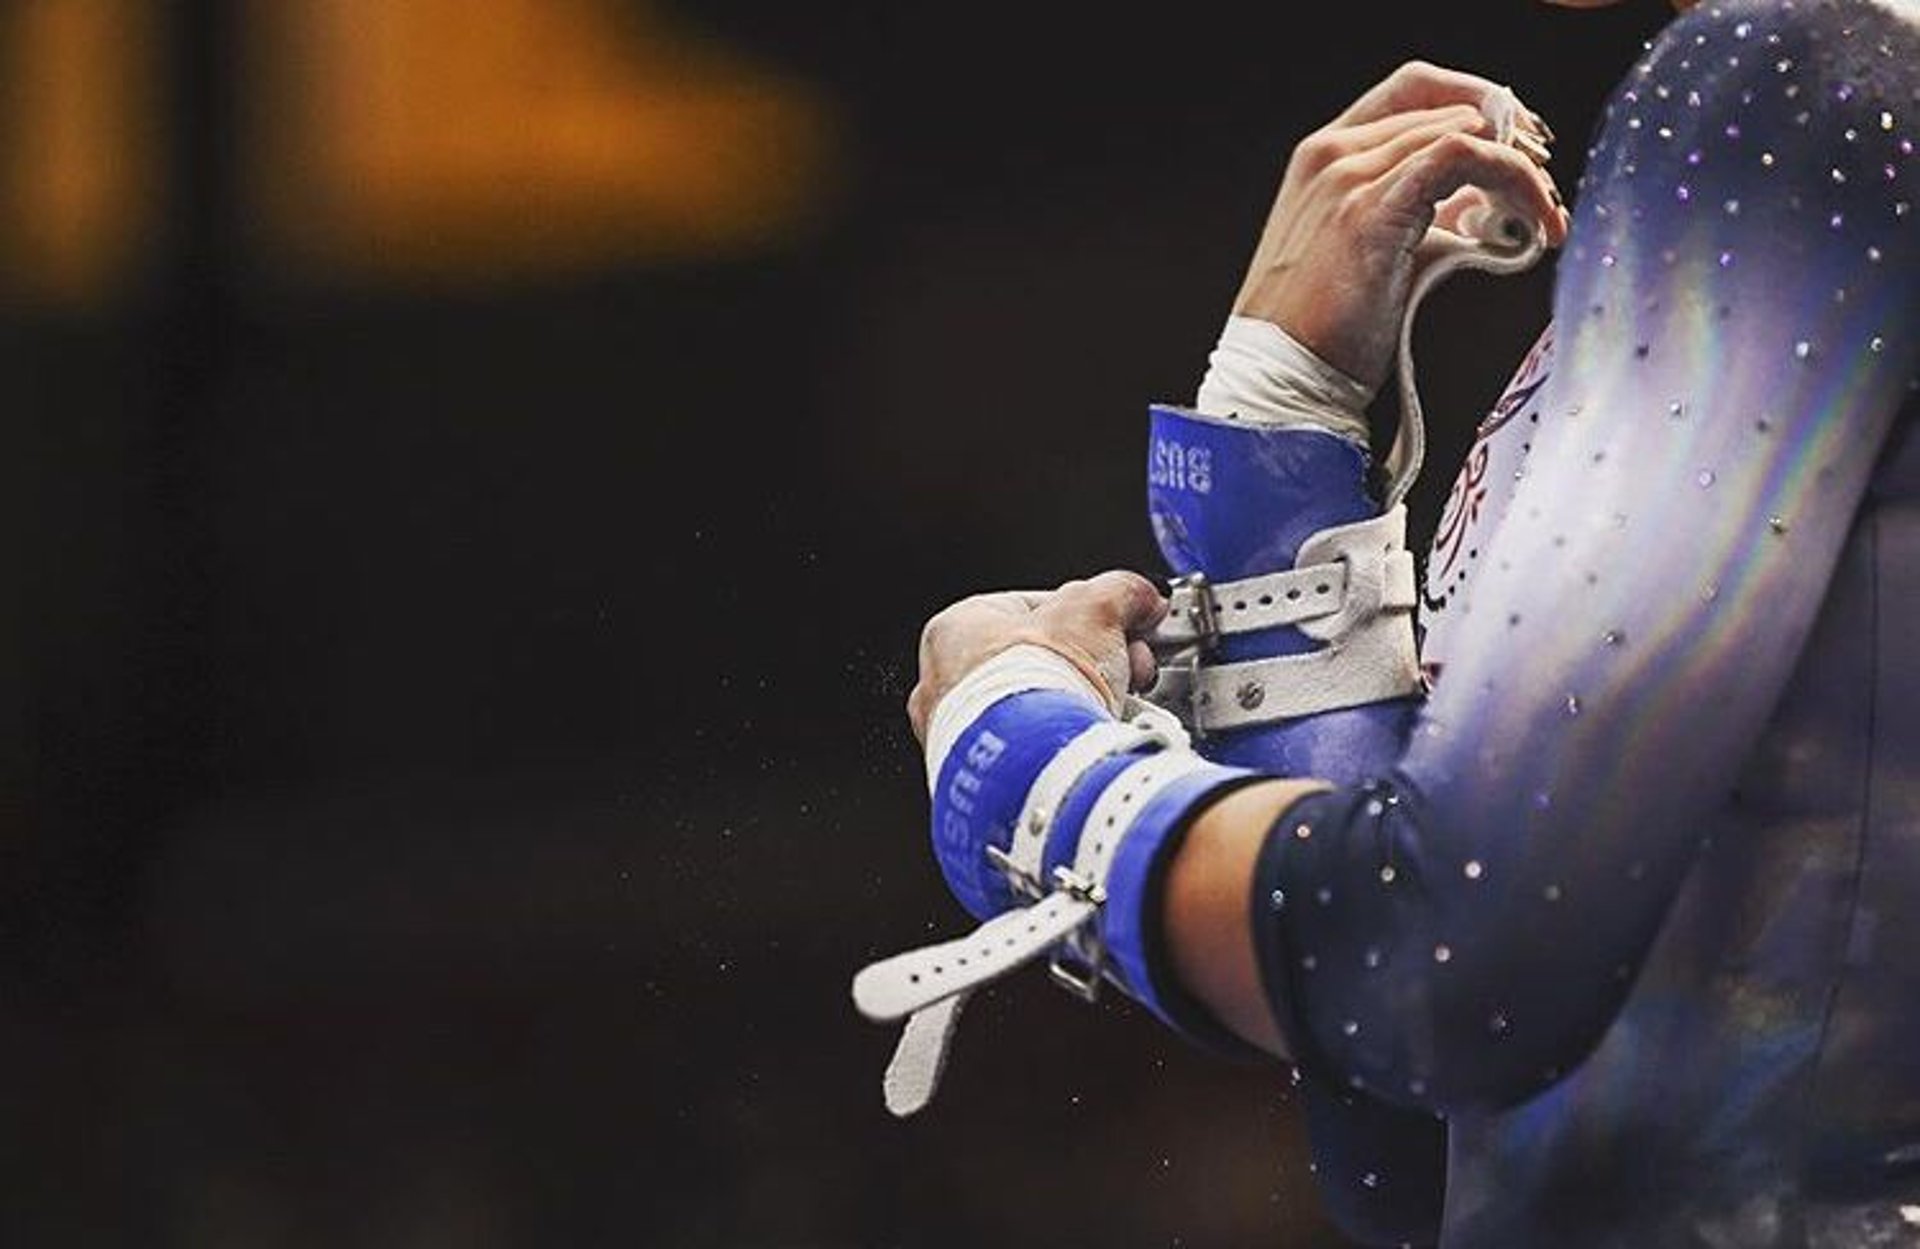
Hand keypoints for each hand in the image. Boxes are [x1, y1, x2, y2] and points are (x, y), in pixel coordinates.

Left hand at [905, 571, 1169, 744]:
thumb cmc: (1043, 684)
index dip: (1089, 614)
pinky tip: (1100, 738)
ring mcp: (962, 737)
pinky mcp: (987, 778)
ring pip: (1042, 706)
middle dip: (1094, 663)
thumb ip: (1120, 592)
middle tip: (1128, 666)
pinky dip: (1072, 742)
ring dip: (1088, 702)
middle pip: (1041, 660)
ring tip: (1120, 704)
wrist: (1036, 767)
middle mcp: (946, 684)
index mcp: (956, 629)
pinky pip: (1038, 749)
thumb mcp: (1096, 611)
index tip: (1122, 624)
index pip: (1033, 607)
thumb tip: (1140, 596)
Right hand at [1232, 61, 1570, 392]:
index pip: (1417, 91)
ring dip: (1522, 170)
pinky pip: (1462, 157)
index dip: (1478, 108)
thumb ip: (1416, 214)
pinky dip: (1513, 177)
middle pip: (1449, 106)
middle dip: (1513, 143)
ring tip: (1546, 216)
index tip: (1520, 148)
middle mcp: (1332, 154)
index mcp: (1323, 157)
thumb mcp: (1367, 253)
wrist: (1278, 378)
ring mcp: (1348, 178)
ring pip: (1463, 131)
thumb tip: (1481, 201)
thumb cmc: (1316, 334)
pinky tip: (1537, 217)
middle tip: (1544, 194)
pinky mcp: (1370, 211)